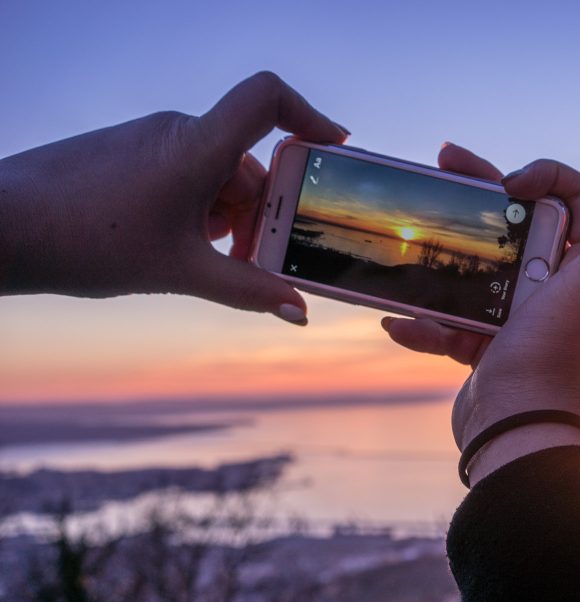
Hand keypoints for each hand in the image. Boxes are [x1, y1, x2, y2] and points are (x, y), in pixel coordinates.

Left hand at [0, 72, 347, 324]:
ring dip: (233, 216)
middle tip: (260, 257)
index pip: (267, 98)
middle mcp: (178, 132)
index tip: (333, 147)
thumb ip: (249, 290)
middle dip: (266, 210)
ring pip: (219, 171)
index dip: (310, 114)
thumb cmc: (87, 241)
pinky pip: (187, 172)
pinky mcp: (131, 153)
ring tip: (216, 261)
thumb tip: (299, 312)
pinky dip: (202, 208)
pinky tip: (184, 246)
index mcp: (196, 147)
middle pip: (250, 158)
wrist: (1, 226)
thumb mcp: (181, 272)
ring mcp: (152, 140)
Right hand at [383, 144, 579, 478]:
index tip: (508, 185)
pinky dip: (428, 320)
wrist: (515, 425)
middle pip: (522, 223)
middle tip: (443, 166)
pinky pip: (456, 320)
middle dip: (482, 197)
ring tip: (410, 246)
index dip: (546, 177)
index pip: (577, 199)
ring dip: (445, 259)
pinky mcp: (491, 345)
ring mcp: (524, 317)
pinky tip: (401, 322)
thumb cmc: (556, 351)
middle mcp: (563, 288)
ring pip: (481, 268)